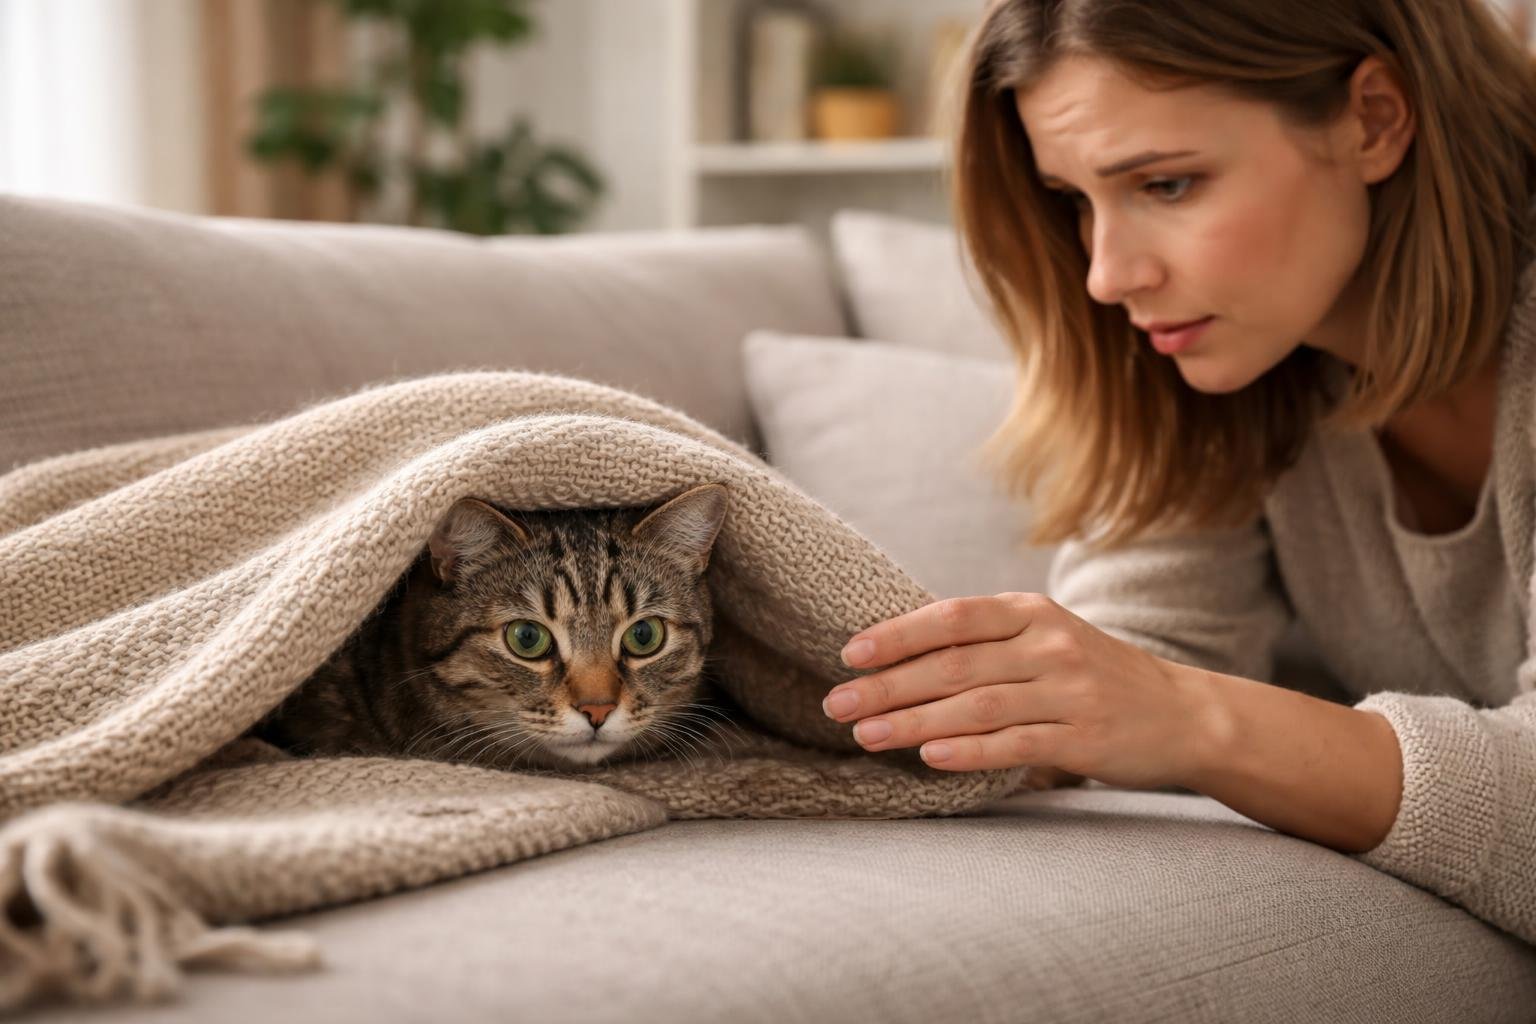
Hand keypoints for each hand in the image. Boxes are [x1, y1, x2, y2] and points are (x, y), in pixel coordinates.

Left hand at [825, 592, 1214, 788]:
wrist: (1185, 714)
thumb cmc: (1094, 675)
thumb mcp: (1046, 636)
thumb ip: (986, 640)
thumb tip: (897, 654)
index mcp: (1032, 612)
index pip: (952, 616)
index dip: (897, 634)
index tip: (849, 654)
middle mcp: (1050, 645)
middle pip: (952, 665)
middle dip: (887, 686)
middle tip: (835, 704)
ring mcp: (1069, 692)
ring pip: (974, 706)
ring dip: (912, 722)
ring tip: (865, 735)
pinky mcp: (1084, 739)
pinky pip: (1013, 745)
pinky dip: (967, 751)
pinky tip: (929, 758)